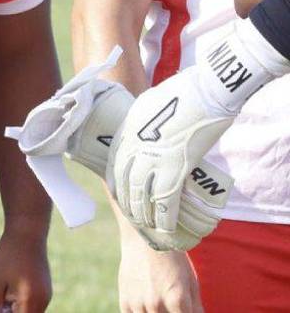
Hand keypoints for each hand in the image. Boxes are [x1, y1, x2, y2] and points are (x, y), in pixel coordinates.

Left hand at [0, 228, 50, 311]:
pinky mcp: (44, 291)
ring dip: (13, 309)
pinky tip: (6, 291)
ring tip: (0, 293)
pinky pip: (31, 305)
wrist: (27, 232)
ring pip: (28, 312)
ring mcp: (46, 297)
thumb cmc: (8, 255)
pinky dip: (19, 304)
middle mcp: (43, 302)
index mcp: (31, 302)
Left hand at [110, 68, 232, 248]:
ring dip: (143, 214)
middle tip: (134, 216)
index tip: (118, 195)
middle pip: (126, 183)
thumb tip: (142, 130)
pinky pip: (166, 200)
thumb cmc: (180, 92)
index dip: (116, 184)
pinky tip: (164, 228)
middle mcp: (134, 147)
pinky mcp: (177, 167)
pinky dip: (165, 217)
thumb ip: (140, 121)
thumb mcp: (147, 104)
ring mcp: (154, 158)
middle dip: (129, 203)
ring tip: (146, 226)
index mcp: (126, 131)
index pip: (114, 165)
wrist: (205, 91)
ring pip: (142, 195)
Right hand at [117, 232, 201, 312]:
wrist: (144, 238)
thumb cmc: (172, 260)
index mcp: (177, 300)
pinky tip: (147, 306)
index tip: (181, 310)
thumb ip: (196, 308)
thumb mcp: (191, 282)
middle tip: (170, 305)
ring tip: (159, 303)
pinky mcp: (125, 302)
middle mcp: (157, 304)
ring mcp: (139, 304)